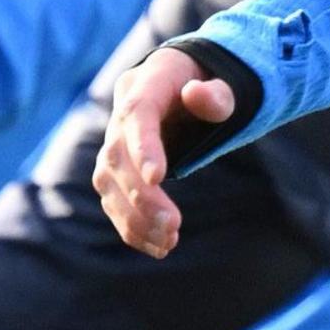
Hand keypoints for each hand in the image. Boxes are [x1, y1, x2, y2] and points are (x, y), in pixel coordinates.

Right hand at [91, 50, 231, 257]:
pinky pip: (113, 200)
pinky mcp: (115, 170)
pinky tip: (158, 246)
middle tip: (172, 226)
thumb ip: (217, 93)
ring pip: (108, 183)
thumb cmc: (208, 85)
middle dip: (141, 195)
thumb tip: (198, 95)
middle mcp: (121, 114)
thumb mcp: (222, 83)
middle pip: (117, 156)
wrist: (185, 86)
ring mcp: (114, 142)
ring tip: (167, 243)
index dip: (143, 146)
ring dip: (133, 218)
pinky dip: (131, 226)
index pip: (136, 113)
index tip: (157, 179)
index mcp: (145, 83)